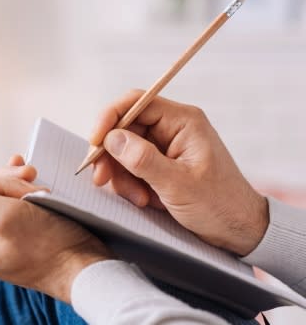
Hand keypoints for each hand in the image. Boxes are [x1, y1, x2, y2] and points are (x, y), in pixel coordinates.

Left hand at [0, 155, 111, 302]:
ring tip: (44, 190)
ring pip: (5, 196)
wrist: (85, 267)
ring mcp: (1, 240)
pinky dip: (29, 193)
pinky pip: (18, 205)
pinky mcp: (21, 236)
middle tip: (37, 181)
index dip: (1, 183)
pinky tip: (36, 184)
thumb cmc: (50, 247)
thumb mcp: (6, 217)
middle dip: (13, 185)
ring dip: (24, 187)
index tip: (27, 183)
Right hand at [90, 90, 268, 255]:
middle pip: (124, 127)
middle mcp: (172, 128)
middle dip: (110, 154)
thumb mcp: (178, 184)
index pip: (136, 103)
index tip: (94, 142)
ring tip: (138, 198)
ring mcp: (165, 147)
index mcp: (183, 121)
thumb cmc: (219, 205)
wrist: (239, 230)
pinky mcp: (159, 165)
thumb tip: (112, 139)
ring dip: (121, 175)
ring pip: (123, 150)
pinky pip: (130, 166)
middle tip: (101, 179)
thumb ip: (143, 159)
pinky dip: (128, 183)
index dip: (109, 118)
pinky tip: (142, 200)